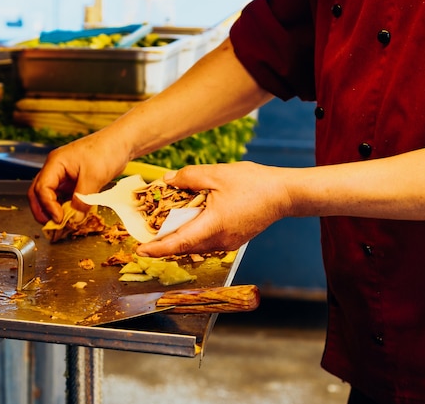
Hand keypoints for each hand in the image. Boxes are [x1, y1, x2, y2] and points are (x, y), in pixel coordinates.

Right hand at [28, 131, 128, 223]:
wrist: (121, 143)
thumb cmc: (107, 151)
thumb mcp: (94, 177)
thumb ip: (82, 200)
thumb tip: (75, 220)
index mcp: (55, 163)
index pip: (42, 188)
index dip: (48, 206)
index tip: (59, 219)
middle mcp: (56, 169)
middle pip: (38, 192)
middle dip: (42, 210)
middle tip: (52, 225)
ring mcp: (64, 174)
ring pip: (51, 196)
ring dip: (54, 210)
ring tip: (64, 223)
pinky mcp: (74, 180)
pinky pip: (65, 196)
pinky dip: (66, 206)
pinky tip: (74, 216)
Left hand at [136, 161, 290, 256]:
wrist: (284, 194)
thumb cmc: (253, 183)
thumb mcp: (217, 174)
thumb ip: (189, 177)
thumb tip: (167, 180)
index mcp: (213, 225)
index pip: (178, 243)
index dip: (157, 248)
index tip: (140, 250)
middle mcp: (220, 240)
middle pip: (185, 247)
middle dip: (163, 244)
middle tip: (144, 237)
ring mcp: (228, 243)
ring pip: (196, 246)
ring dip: (178, 240)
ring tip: (162, 230)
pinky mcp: (234, 240)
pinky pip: (207, 243)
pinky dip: (193, 236)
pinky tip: (187, 224)